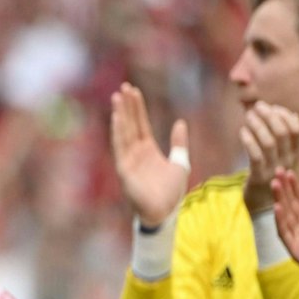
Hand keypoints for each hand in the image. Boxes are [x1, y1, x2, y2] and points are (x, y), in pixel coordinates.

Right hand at [109, 83, 190, 224]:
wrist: (165, 211)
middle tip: (124, 87)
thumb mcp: (181, 162)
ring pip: (123, 132)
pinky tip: (117, 118)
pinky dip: (118, 132)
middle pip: (130, 124)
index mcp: (147, 149)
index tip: (133, 90)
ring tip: (118, 97)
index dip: (137, 107)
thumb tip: (181, 122)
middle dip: (127, 106)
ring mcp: (128, 160)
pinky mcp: (124, 169)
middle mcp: (135, 152)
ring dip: (120, 115)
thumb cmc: (171, 191)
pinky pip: (120, 148)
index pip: (140, 123)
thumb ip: (179, 143)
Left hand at [240, 101, 298, 212]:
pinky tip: (242, 131)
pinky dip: (249, 141)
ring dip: (258, 125)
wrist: (261, 203)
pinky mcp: (258, 176)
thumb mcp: (280, 156)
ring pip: (269, 142)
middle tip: (258, 106)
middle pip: (282, 133)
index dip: (285, 116)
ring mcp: (273, 169)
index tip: (273, 107)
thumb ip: (282, 137)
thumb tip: (288, 113)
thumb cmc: (268, 173)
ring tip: (248, 116)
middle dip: (270, 116)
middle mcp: (287, 160)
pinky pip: (255, 156)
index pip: (296, 130)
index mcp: (294, 154)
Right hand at [275, 170, 298, 267]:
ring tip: (274, 184)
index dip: (295, 186)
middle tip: (277, 171)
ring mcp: (298, 238)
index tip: (288, 172)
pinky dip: (281, 220)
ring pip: (287, 215)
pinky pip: (285, 233)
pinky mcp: (294, 250)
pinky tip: (277, 208)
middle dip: (284, 188)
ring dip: (280, 199)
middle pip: (292, 204)